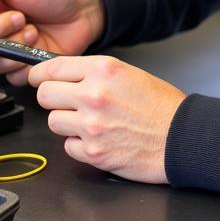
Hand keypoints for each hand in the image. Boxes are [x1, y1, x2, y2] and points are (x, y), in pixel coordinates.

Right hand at [0, 0, 104, 86]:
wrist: (84, 9)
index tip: (11, 15)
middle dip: (5, 36)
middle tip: (23, 21)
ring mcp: (9, 50)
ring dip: (16, 50)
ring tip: (33, 33)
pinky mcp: (23, 66)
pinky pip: (12, 77)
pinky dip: (26, 66)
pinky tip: (37, 47)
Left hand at [28, 55, 184, 183]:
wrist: (182, 138)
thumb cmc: (162, 106)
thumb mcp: (128, 73)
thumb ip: (93, 73)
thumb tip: (64, 76)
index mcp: (103, 70)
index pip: (52, 68)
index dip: (39, 74)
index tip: (37, 78)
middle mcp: (93, 94)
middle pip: (45, 95)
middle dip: (52, 99)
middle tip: (65, 102)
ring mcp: (91, 125)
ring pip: (53, 121)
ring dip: (67, 123)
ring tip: (89, 122)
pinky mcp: (93, 152)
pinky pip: (68, 146)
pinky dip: (79, 145)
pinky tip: (98, 139)